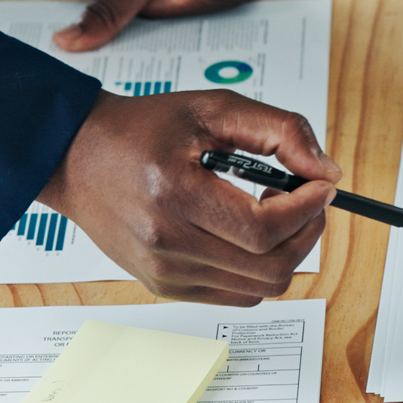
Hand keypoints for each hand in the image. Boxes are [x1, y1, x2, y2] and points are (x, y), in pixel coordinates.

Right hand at [37, 89, 339, 305]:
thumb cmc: (141, 129)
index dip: (308, 209)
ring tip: (270, 211)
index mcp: (175, 196)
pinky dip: (259, 268)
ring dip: (285, 251)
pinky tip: (248, 232)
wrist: (76, 154)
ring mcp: (163, 273)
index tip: (322, 186)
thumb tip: (326, 172)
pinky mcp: (164, 287)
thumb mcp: (215, 108)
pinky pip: (236, 295)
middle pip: (271, 266)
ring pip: (260, 288)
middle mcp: (165, 244)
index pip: (265, 229)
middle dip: (307, 231)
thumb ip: (280, 131)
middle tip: (305, 198)